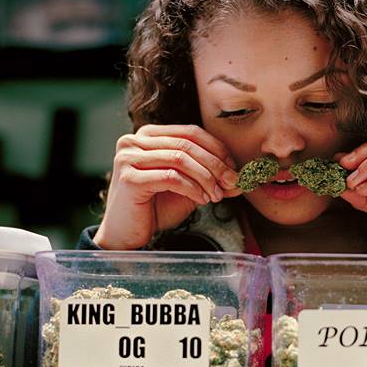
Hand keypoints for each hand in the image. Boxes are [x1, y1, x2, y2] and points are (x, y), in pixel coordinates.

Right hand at [95, 124, 239, 249]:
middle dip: (215, 164)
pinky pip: (171, 177)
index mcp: (148, 135)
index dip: (217, 148)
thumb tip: (240, 180)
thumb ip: (210, 179)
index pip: (190, 132)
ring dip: (205, 178)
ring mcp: (128, 158)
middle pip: (187, 144)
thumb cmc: (154, 209)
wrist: (126, 234)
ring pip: (181, 159)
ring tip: (216, 195)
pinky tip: (201, 200)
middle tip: (232, 182)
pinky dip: (192, 188)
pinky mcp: (129, 178)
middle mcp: (134, 141)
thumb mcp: (188, 188)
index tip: (234, 167)